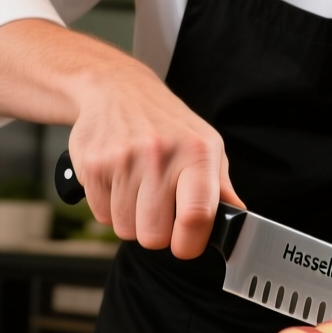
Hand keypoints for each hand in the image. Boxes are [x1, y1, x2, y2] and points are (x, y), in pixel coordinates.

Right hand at [0, 19, 241, 259]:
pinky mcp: (93, 165)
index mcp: (196, 153)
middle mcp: (159, 155)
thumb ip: (221, 188)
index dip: (190, 244)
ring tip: (138, 190)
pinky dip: (110, 208)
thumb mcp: (207, 145)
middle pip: (154, 236)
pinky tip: (119, 183)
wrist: (117, 89)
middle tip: (159, 208)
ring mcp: (122, 159)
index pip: (196, 217)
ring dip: (132, 220)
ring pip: (126, 230)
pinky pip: (102, 216)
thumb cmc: (166, 123)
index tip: (186, 243)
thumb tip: (238, 221)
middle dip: (157, 232)